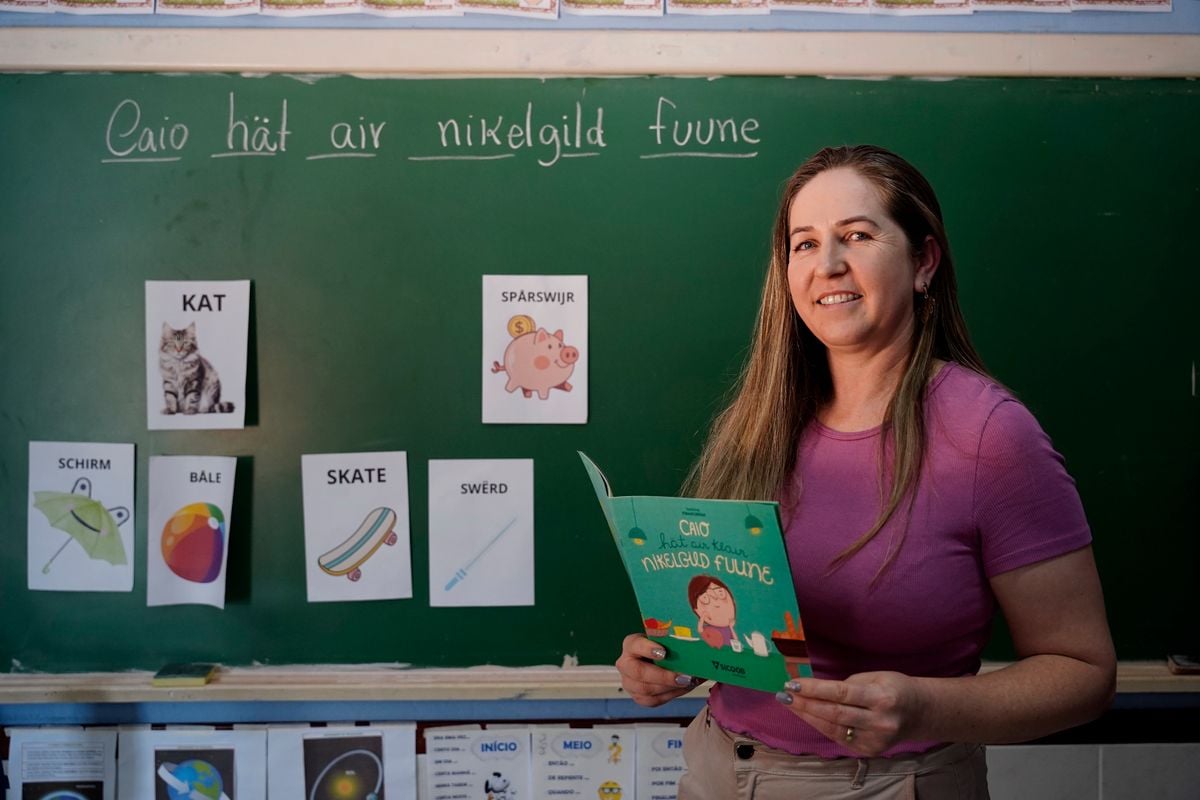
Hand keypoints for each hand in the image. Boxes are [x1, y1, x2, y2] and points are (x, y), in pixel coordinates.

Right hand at [616, 633, 702, 706]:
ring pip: (645, 690)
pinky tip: (684, 688)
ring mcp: (629, 682)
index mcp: (631, 644)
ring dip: (669, 688)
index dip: (648, 649)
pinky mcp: (638, 697)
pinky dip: (671, 695)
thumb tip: (696, 645)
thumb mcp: (666, 640)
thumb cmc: (664, 647)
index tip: (664, 652)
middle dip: (663, 676)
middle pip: (638, 672)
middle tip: (683, 677)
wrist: (658, 661)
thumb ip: (674, 642)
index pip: (634, 645)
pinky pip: (653, 700)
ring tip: (687, 683)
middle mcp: (625, 664)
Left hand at [775, 672, 925, 756]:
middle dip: (805, 704)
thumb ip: (848, 685)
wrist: (920, 713)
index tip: (793, 684)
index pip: (841, 693)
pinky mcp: (870, 751)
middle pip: (834, 714)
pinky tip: (807, 716)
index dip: (815, 689)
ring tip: (789, 705)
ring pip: (833, 729)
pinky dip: (821, 726)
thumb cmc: (894, 688)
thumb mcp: (875, 677)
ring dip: (808, 716)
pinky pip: (839, 738)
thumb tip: (816, 689)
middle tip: (784, 695)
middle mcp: (879, 721)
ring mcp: (875, 740)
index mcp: (882, 698)